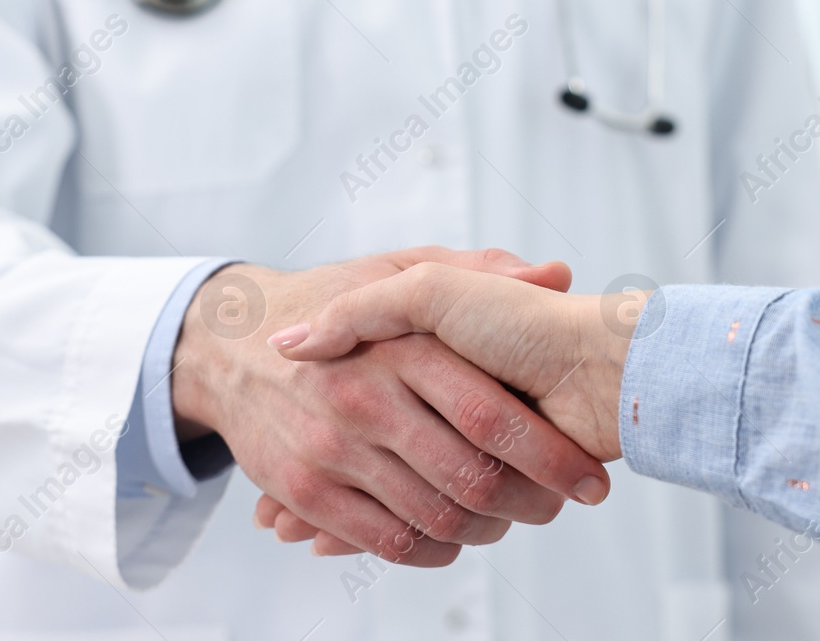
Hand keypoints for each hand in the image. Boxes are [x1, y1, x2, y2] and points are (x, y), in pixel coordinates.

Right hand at [171, 248, 611, 566]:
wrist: (229, 340)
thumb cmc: (334, 300)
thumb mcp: (402, 268)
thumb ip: (480, 268)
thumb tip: (555, 273)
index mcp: (401, 344)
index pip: (490, 414)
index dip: (550, 454)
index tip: (589, 475)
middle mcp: (365, 396)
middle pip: (471, 477)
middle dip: (531, 504)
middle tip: (558, 507)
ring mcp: (331, 446)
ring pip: (433, 516)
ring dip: (487, 531)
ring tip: (512, 521)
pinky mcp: (304, 489)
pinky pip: (383, 540)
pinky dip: (429, 550)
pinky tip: (452, 537)